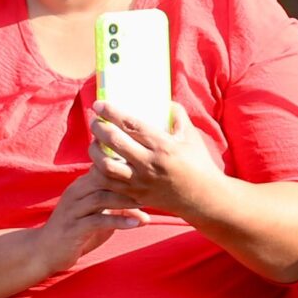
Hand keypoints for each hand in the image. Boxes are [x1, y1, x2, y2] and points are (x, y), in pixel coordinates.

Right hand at [28, 167, 147, 276]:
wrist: (43, 252)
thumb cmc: (75, 232)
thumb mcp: (98, 217)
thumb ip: (118, 210)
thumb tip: (146, 212)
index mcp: (81, 186)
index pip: (104, 167)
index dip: (126, 167)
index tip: (150, 171)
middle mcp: (76, 193)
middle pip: (104, 177)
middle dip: (129, 181)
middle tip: (152, 185)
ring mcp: (73, 210)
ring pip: (102, 197)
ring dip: (126, 200)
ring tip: (146, 203)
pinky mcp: (73, 228)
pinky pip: (98, 220)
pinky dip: (120, 221)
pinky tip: (137, 223)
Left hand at [92, 101, 223, 216]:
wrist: (203, 197)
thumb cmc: (198, 162)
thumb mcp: (190, 135)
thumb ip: (176, 114)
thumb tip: (161, 100)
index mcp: (163, 146)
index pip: (131, 125)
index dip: (112, 113)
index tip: (99, 105)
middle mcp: (149, 164)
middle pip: (114, 143)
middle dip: (99, 128)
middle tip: (95, 121)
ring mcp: (140, 183)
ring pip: (105, 167)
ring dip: (94, 152)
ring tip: (95, 143)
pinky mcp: (135, 196)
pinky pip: (108, 185)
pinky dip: (99, 172)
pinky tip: (99, 163)